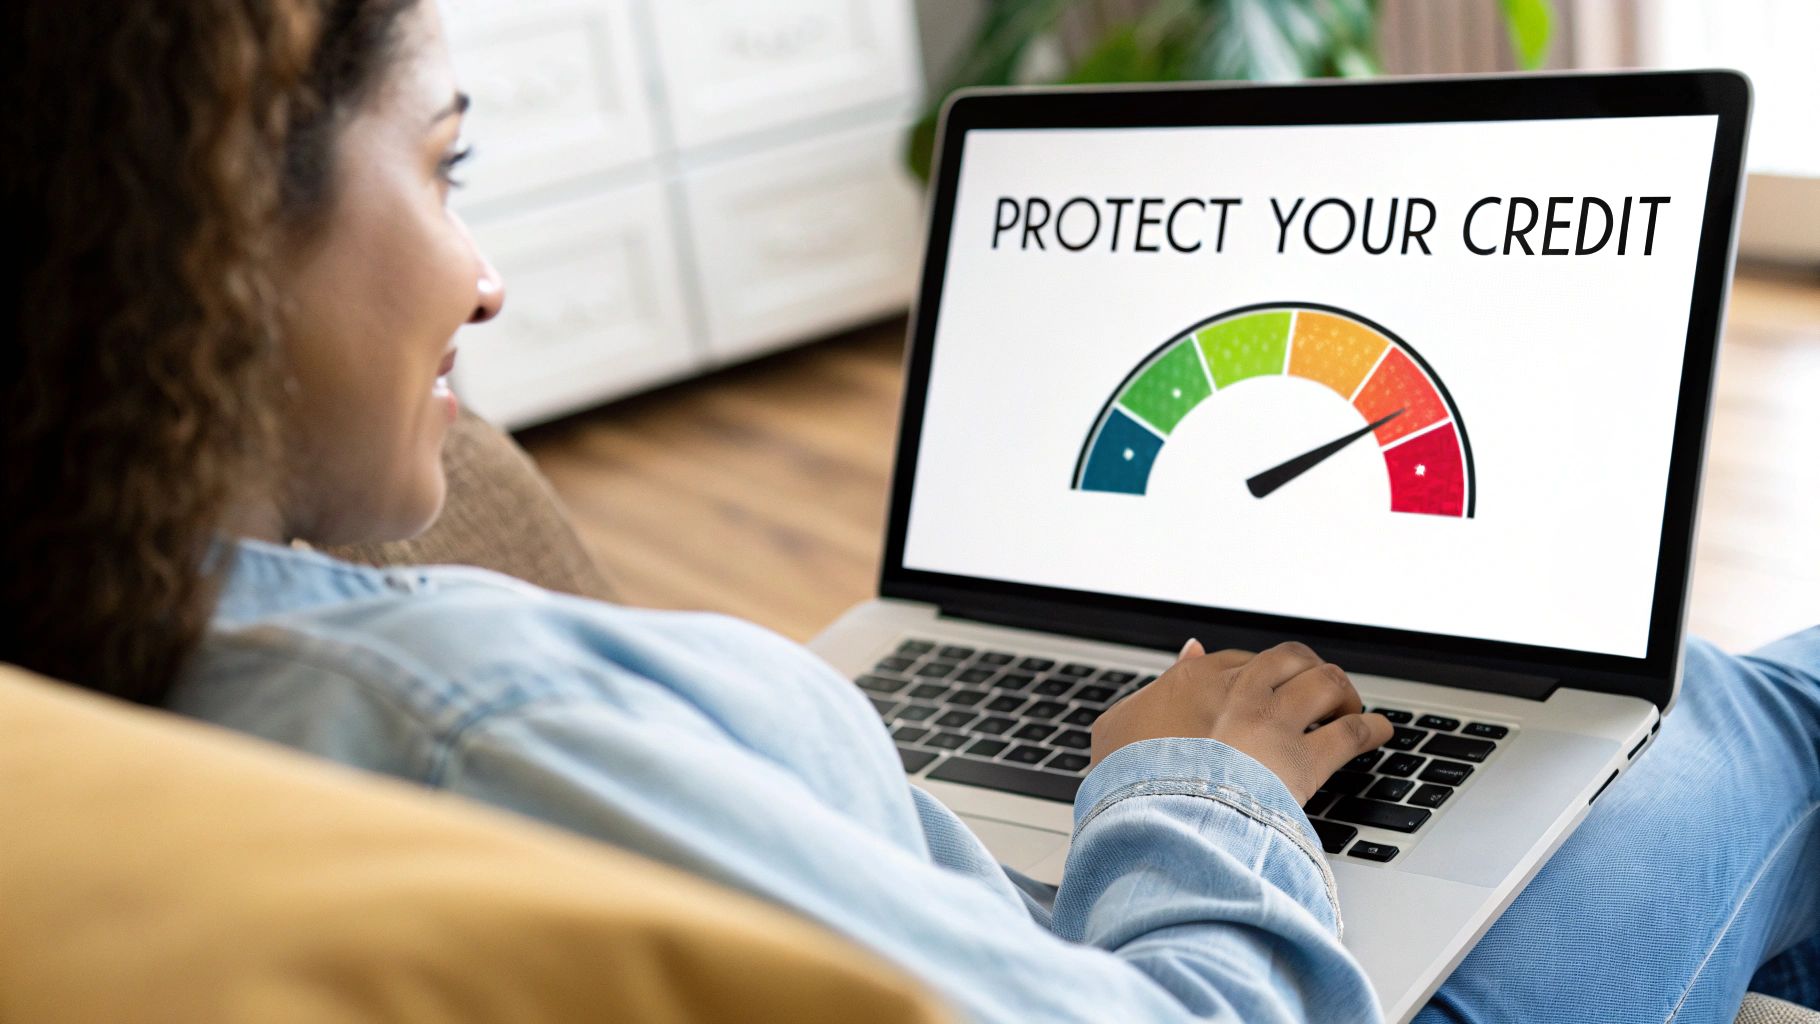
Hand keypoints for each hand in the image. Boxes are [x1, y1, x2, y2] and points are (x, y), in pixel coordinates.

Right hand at [1089, 639, 1392, 804]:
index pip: (1238, 661)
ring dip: (1341, 691)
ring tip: (1348, 704)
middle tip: (1315, 683)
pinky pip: (1350, 734)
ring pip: (1324, 684)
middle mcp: (1242, 692)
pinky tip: (1380, 732)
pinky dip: (1371, 729)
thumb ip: (1143, 697)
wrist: (1164, 815)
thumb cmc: (1135, 783)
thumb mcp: (1114, 733)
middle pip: (1290, 659)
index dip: (1257, 671)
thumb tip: (1187, 653)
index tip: (1267, 679)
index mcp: (1196, 682)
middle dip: (1306, 668)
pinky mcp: (1304, 760)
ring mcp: (1276, 724)